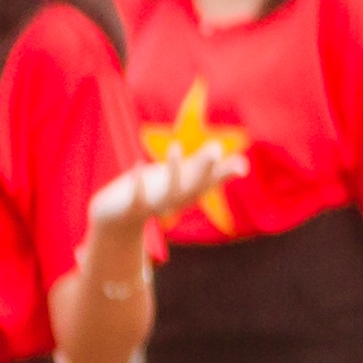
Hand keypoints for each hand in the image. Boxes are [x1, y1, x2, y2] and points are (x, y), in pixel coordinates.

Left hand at [94, 141, 243, 235]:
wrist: (120, 217)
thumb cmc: (155, 193)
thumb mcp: (183, 181)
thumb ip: (209, 170)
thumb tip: (243, 163)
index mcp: (189, 192)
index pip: (211, 182)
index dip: (225, 173)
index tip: (241, 165)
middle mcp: (177, 201)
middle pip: (195, 186)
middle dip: (204, 168)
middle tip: (216, 147)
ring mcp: (155, 206)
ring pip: (169, 192)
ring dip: (174, 170)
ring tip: (176, 146)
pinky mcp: (132, 208)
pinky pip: (137, 197)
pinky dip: (138, 183)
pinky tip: (138, 163)